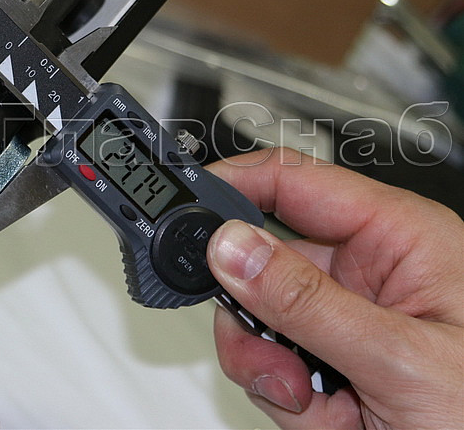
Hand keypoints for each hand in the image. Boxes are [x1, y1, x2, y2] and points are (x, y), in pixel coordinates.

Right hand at [206, 148, 462, 428]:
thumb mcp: (401, 356)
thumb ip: (307, 301)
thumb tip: (231, 248)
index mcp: (397, 236)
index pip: (292, 180)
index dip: (232, 185)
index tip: (184, 210)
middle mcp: (368, 272)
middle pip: (261, 263)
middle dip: (256, 320)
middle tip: (275, 359)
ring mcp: (349, 320)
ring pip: (259, 323)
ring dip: (274, 371)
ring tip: (323, 406)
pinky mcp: (337, 363)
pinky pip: (274, 366)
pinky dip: (291, 401)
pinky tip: (338, 419)